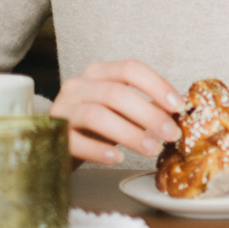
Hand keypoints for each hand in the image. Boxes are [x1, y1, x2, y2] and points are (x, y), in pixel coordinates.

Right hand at [49, 60, 182, 165]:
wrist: (53, 144)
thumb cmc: (94, 126)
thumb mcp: (120, 111)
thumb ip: (145, 106)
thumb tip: (178, 111)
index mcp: (98, 73)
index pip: (130, 69)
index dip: (157, 85)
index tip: (179, 106)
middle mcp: (77, 86)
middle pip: (116, 93)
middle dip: (149, 114)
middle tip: (172, 134)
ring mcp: (62, 109)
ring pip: (96, 115)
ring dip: (130, 133)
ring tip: (152, 149)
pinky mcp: (50, 135)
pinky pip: (75, 140)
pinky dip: (99, 150)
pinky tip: (118, 158)